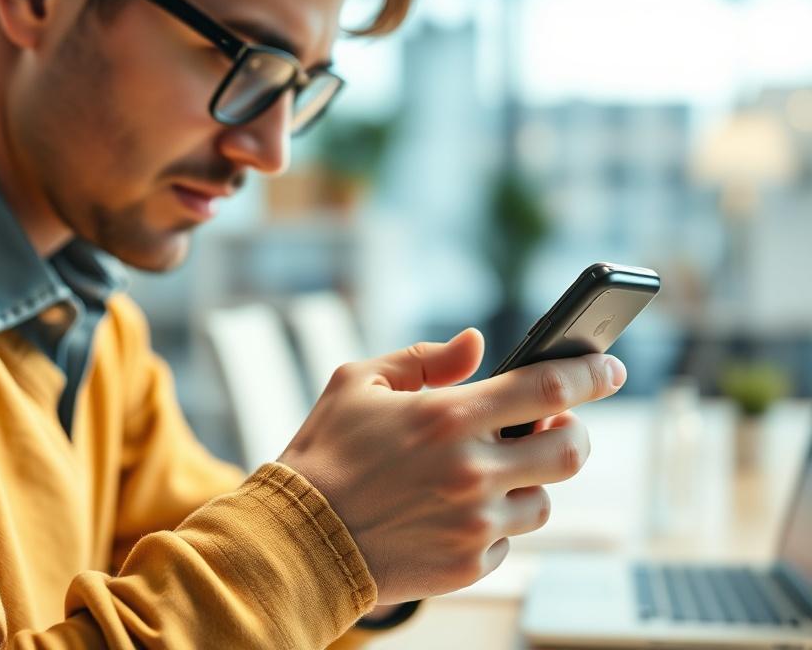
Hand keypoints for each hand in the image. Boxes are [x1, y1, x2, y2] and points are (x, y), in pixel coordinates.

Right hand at [278, 329, 625, 605]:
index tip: (610, 368)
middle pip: (570, 451)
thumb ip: (426, 357)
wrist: (298, 538)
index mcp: (450, 416)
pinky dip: (495, 523)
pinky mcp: (470, 565)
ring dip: (527, 482)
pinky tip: (455, 512)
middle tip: (552, 427)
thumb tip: (478, 343)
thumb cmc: (326, 452)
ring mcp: (476, 523)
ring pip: (543, 500)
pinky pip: (510, 540)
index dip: (591, 372)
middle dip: (572, 434)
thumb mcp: (359, 381)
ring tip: (486, 474)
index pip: (550, 386)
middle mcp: (473, 470)